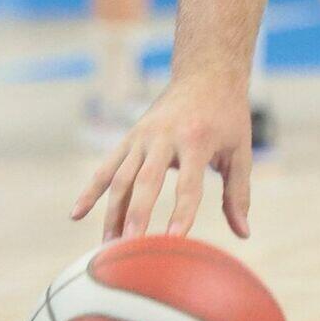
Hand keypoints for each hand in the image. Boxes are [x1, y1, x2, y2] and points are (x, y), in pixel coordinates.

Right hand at [71, 78, 252, 241]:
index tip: (174, 241)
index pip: (189, 183)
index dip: (182, 212)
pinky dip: (91, 190)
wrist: (206, 73)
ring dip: (113, 212)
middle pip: (146, 180)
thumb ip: (238, 192)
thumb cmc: (227, 116)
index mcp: (197, 140)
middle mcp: (166, 136)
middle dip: (137, 214)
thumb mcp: (241, 150)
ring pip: (122, 177)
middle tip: (130, 247)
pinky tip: (76, 214)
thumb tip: (243, 233)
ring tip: (109, 247)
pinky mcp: (130, 137)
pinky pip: (107, 167)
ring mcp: (143, 136)